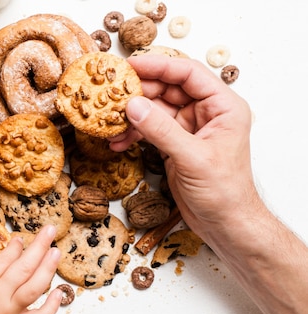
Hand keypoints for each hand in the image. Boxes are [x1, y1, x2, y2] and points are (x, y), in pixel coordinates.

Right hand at [0, 225, 61, 313]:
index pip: (2, 260)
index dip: (14, 247)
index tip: (19, 238)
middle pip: (22, 267)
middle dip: (38, 246)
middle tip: (49, 230)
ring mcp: (11, 312)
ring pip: (34, 286)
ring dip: (48, 268)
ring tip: (56, 251)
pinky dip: (52, 305)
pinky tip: (59, 292)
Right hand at [108, 55, 254, 242]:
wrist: (225, 225)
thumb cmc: (224, 193)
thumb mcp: (192, 158)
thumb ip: (162, 130)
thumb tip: (133, 106)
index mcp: (222, 107)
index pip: (188, 74)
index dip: (159, 66)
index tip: (130, 66)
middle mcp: (206, 113)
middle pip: (168, 89)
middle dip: (139, 92)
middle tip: (111, 93)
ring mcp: (189, 129)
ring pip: (155, 110)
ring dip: (132, 116)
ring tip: (110, 121)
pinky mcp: (175, 145)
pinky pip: (150, 131)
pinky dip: (133, 135)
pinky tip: (117, 142)